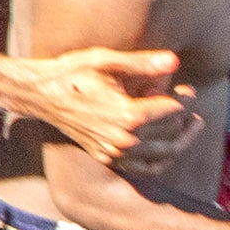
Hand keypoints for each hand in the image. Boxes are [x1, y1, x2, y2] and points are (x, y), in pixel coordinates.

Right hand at [11, 45, 189, 164]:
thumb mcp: (104, 61)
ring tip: (190, 128)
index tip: (187, 89)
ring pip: (163, 154)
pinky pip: (145, 168)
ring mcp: (115, 151)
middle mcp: (124, 138)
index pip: (173, 110)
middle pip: (172, 132)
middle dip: (185, 118)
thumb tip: (174, 61)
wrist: (39, 95)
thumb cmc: (69, 73)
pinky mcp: (107, 157)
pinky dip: (161, 161)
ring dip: (181, 141)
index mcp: (128, 114)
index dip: (185, 98)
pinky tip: (168, 149)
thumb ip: (142, 64)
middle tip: (189, 106)